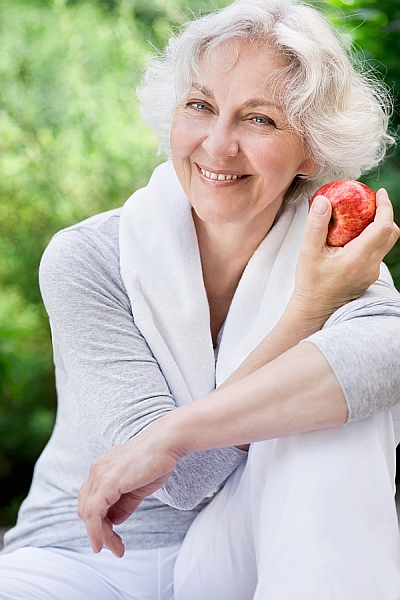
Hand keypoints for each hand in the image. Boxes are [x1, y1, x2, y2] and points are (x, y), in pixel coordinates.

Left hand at [77, 424, 180, 556]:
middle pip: (86, 508)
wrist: (167, 443)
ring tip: (116, 548)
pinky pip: (93, 514)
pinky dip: (96, 532)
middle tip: (115, 546)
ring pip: (88, 514)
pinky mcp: (107, 483)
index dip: (99, 522)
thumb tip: (114, 522)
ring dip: (100, 535)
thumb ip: (123, 504)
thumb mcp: (137, 487)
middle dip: (98, 531)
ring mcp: (99, 475)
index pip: (91, 500)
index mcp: (102, 468)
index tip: (114, 538)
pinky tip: (103, 544)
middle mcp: (96, 470)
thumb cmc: (157, 460)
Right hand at [292, 188, 398, 318]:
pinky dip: (371, 239)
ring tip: (359, 217)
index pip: (384, 227)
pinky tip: (353, 237)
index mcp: (358, 258)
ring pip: (385, 244)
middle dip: (385, 214)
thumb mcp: (308, 252)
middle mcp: (371, 266)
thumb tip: (324, 200)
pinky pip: (377, 253)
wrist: (314, 309)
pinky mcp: (369, 276)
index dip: (385, 207)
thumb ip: (316, 225)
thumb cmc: (310, 282)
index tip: (378, 193)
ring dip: (378, 227)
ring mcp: (372, 272)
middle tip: (371, 202)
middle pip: (391, 234)